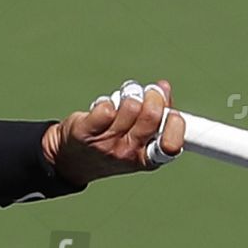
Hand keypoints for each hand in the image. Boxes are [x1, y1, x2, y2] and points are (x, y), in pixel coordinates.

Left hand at [42, 79, 185, 186]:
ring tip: (122, 102)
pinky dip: (107, 101)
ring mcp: (107, 144)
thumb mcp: (139, 139)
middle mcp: (128, 154)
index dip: (175, 125)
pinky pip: (106, 106)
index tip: (171, 113)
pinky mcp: (87, 132)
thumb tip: (164, 88)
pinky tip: (104, 108)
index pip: (171, 146)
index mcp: (147, 159)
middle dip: (153, 95)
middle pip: (151, 116)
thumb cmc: (113, 144)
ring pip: (130, 106)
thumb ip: (156, 117)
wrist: (72, 160)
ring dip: (128, 95)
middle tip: (147, 94)